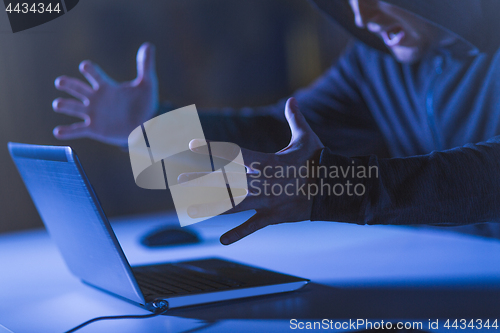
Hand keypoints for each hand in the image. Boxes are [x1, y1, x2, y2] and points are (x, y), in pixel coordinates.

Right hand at [52, 42, 158, 145]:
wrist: (147, 126)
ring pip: (73, 107)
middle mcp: (96, 98)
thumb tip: (148, 45)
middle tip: (60, 81)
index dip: (89, 70)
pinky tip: (58, 132)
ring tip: (57, 104)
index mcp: (107, 87)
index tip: (85, 66)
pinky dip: (67, 131)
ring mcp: (94, 113)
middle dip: (68, 84)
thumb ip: (146, 66)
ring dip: (64, 105)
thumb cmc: (146, 104)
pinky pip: (78, 129)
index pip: (94, 74)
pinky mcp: (94, 129)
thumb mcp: (147, 84)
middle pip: (78, 88)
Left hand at [180, 98, 323, 244]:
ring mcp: (266, 201)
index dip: (212, 149)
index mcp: (267, 162)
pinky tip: (222, 241)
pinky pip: (252, 226)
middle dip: (201, 181)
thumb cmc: (318, 161)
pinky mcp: (273, 216)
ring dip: (211, 207)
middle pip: (225, 182)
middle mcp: (261, 182)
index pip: (234, 153)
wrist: (333, 188)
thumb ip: (295, 119)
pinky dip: (238, 233)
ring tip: (190, 209)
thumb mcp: (307, 138)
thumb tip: (292, 99)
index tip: (192, 145)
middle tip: (180, 180)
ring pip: (232, 205)